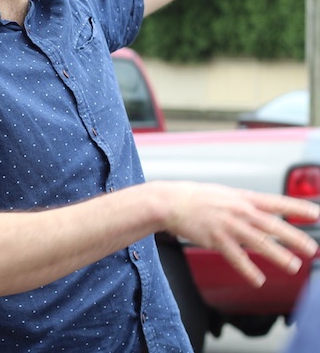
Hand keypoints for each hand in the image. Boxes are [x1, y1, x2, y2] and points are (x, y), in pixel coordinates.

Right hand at [159, 181, 319, 287]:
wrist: (169, 201)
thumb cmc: (196, 198)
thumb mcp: (225, 194)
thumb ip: (245, 204)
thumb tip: (265, 214)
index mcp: (242, 198)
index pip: (276, 202)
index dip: (297, 208)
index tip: (316, 214)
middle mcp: (238, 210)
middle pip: (272, 225)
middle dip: (294, 237)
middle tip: (312, 249)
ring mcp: (227, 224)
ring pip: (258, 242)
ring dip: (278, 255)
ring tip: (293, 266)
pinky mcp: (214, 238)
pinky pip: (235, 257)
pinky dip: (248, 269)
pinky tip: (258, 280)